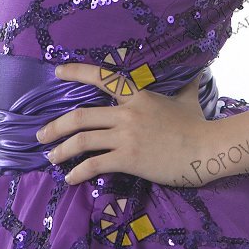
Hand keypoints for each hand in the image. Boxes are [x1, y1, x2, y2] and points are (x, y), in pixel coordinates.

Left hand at [36, 63, 209, 186]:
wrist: (207, 149)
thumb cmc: (198, 125)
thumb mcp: (188, 99)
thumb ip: (187, 84)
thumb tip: (199, 69)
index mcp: (139, 95)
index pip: (104, 77)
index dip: (78, 72)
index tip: (58, 71)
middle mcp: (128, 113)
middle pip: (82, 116)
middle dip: (56, 126)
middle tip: (41, 134)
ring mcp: (127, 136)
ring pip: (83, 140)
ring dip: (62, 150)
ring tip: (51, 157)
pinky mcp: (129, 158)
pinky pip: (95, 164)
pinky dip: (79, 172)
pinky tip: (71, 179)